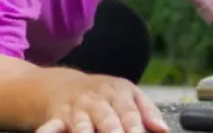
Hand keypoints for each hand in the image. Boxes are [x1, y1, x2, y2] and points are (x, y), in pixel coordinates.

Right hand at [36, 74, 168, 132]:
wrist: (62, 85)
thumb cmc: (103, 95)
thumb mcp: (126, 94)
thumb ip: (147, 111)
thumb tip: (164, 130)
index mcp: (117, 93)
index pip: (130, 112)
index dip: (136, 127)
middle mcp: (96, 101)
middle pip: (107, 119)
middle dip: (114, 132)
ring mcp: (75, 110)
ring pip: (81, 125)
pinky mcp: (57, 119)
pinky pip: (51, 128)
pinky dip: (48, 132)